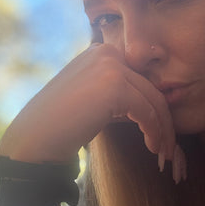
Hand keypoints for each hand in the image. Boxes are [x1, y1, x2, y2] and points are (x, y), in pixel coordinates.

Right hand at [0, 43, 175, 164]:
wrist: (36, 138)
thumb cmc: (62, 125)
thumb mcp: (96, 101)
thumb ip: (122, 97)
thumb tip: (154, 110)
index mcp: (100, 52)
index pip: (139, 79)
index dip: (154, 107)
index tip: (160, 134)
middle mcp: (106, 52)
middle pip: (150, 88)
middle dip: (164, 120)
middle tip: (168, 148)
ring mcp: (110, 65)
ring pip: (154, 99)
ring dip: (164, 130)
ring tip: (164, 154)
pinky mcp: (115, 84)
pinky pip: (147, 111)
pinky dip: (155, 132)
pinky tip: (154, 148)